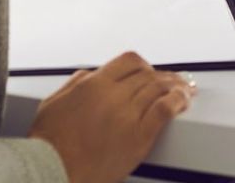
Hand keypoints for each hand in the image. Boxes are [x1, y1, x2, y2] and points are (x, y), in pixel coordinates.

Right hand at [28, 51, 195, 182]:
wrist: (50, 172)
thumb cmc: (48, 145)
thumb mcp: (54, 102)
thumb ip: (76, 83)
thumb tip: (92, 74)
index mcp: (93, 84)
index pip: (129, 61)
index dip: (144, 66)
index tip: (150, 72)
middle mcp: (112, 95)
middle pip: (148, 75)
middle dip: (163, 77)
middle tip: (174, 81)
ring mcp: (127, 115)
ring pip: (159, 89)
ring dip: (176, 87)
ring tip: (186, 90)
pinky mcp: (138, 137)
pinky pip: (165, 110)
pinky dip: (178, 102)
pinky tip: (183, 102)